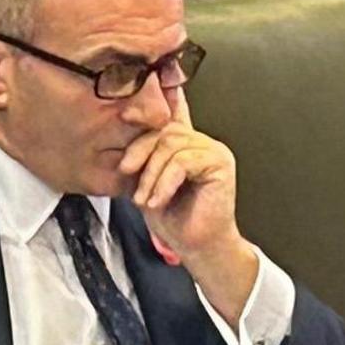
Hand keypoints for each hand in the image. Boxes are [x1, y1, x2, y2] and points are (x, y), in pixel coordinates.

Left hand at [120, 111, 250, 300]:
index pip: (171, 110)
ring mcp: (212, 150)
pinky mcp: (219, 162)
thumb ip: (142, 159)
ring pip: (170, 145)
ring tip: (145, 199)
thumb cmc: (175, 219)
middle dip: (139, 151)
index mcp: (184, 144)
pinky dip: (165, 183)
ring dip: (151, 175)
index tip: (129, 107)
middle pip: (162, 129)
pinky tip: (158, 200)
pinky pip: (182, 162)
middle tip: (127, 174)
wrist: (198, 247)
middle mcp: (200, 142)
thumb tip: (124, 139)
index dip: (153, 97)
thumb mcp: (147, 183)